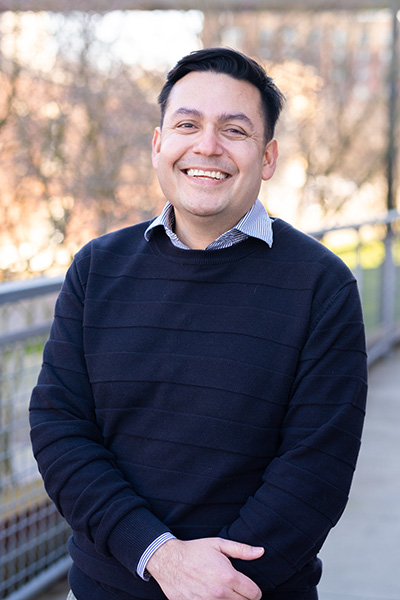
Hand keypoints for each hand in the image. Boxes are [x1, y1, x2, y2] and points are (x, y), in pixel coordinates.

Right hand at [146, 537, 263, 599]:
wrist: (168, 561)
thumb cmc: (195, 551)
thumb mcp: (218, 544)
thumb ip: (242, 549)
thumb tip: (261, 551)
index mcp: (228, 576)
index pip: (254, 594)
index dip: (254, 591)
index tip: (249, 588)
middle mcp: (220, 593)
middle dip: (243, 598)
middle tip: (236, 589)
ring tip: (224, 593)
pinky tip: (212, 597)